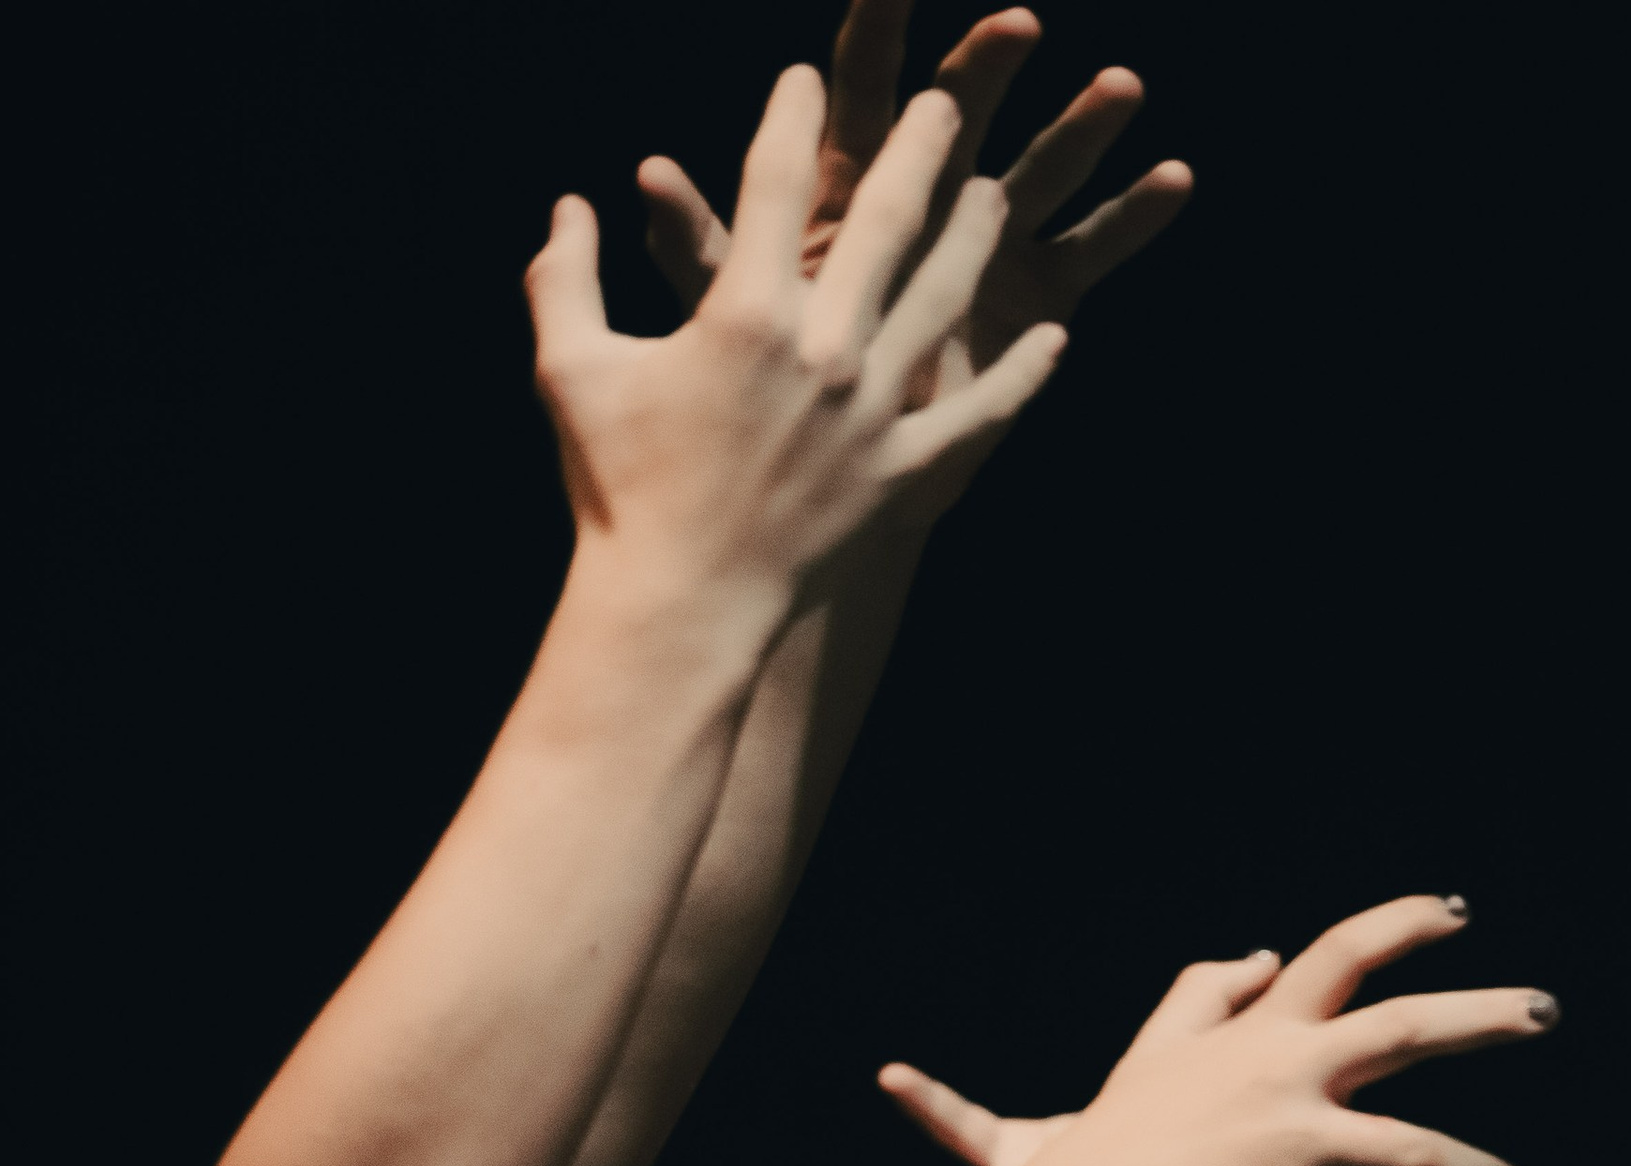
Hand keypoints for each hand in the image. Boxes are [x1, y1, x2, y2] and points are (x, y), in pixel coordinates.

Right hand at [529, 70, 1062, 615]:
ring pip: (943, 301)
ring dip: (974, 240)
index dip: (793, 116)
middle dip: (918, 150)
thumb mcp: (571, 369)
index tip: (804, 79)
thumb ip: (566, 276)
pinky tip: (1053, 338)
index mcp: (745, 312)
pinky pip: (979, 418)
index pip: (777, 180)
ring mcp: (873, 415)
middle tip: (945, 102)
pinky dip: (1021, 378)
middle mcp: (824, 350)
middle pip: (888, 221)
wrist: (680, 608)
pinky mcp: (904, 475)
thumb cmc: (618, 491)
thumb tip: (569, 205)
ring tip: (995, 194)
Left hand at [641, 8, 1188, 482]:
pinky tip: (1175, 181)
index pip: (861, 90)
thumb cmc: (757, 393)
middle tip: (1019, 23)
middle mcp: (920, 201)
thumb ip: (696, 244)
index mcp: (847, 188)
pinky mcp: (1033, 296)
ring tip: (1123, 90)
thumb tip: (644, 178)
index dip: (877, 33)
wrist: (821, 475)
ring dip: (1081, 128)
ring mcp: (984, 246)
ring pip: (1038, 170)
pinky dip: (1133, 219)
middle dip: (988, 66)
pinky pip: (1090, 250)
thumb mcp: (722, 313)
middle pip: (959, 114)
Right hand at [1006, 896, 1554, 1165]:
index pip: (1343, 954)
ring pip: (1414, 1152)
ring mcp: (1297, 1142)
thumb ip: (1207, 993)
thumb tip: (1262, 955)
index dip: (1402, 924)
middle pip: (1409, 1030)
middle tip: (1547, 1011)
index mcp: (1266, 1030)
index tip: (1458, 912)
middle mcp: (1291, 1073)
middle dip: (1484, 1016)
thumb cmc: (1124, 1131)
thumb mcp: (1160, 1046)